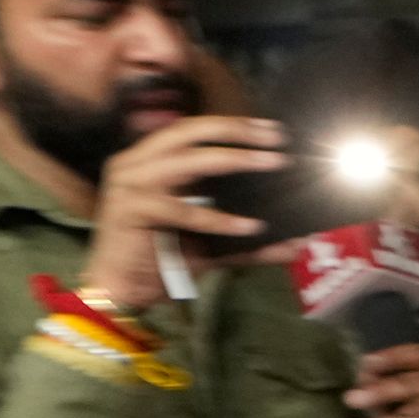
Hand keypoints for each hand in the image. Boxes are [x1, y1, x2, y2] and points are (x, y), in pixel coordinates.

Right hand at [80, 114, 285, 305]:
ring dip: (232, 159)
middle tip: (275, 138)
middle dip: (235, 130)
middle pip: (188, 131)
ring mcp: (129, 183)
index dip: (232, 125)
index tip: (272, 129)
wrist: (122, 291)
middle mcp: (135, 163)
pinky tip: (248, 227)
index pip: (192, 130)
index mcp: (150, 161)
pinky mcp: (129, 210)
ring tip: (269, 162)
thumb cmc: (161, 263)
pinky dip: (216, 219)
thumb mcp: (214, 247)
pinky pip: (179, 210)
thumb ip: (251, 243)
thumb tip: (295, 244)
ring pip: (185, 161)